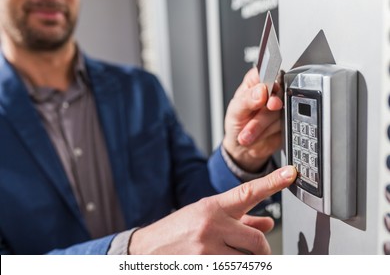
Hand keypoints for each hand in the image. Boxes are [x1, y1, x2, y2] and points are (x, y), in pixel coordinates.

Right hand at [129, 166, 295, 254]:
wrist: (147, 249)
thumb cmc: (178, 230)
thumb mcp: (207, 216)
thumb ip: (242, 220)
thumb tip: (268, 223)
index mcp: (213, 207)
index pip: (248, 192)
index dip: (272, 182)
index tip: (290, 173)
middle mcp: (212, 225)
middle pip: (257, 241)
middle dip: (261, 250)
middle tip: (256, 251)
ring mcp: (207, 249)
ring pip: (247, 261)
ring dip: (247, 261)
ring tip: (232, 256)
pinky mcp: (204, 266)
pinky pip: (232, 269)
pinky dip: (234, 266)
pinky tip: (222, 259)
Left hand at [223, 68, 283, 171]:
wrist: (242, 148)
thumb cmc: (237, 124)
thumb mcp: (235, 111)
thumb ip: (247, 100)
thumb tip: (261, 90)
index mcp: (255, 82)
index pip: (267, 72)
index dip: (267, 83)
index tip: (264, 94)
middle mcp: (269, 92)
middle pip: (277, 94)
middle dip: (263, 112)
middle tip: (253, 118)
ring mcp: (280, 107)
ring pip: (280, 112)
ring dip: (262, 126)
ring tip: (248, 134)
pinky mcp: (287, 121)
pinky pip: (286, 124)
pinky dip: (270, 132)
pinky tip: (260, 135)